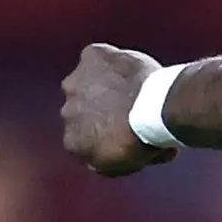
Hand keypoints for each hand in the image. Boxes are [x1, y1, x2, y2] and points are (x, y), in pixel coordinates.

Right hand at [61, 44, 176, 176]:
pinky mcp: (91, 56)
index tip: (122, 130)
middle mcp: (66, 111)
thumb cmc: (145, 140)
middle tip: (129, 108)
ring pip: (86, 82)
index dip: (103, 133)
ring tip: (131, 87)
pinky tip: (129, 68)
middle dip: (99, 108)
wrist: (154, 108)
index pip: (83, 138)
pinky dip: (112, 61)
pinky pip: (98, 57)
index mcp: (72, 143)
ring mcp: (76, 81)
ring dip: (103, 84)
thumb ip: (109, 161)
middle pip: (81, 109)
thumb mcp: (125, 165)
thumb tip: (112, 157)